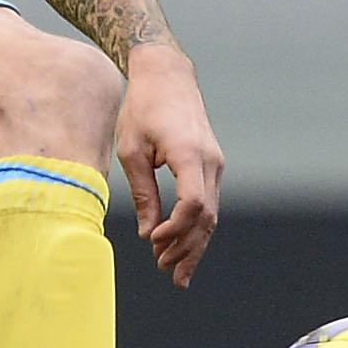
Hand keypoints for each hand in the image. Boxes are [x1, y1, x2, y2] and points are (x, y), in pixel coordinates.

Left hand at [115, 44, 223, 287]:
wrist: (166, 75)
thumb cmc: (142, 108)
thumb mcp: (131, 150)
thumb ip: (143, 193)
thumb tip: (148, 234)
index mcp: (189, 154)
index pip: (194, 204)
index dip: (176, 229)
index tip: (154, 242)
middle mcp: (210, 161)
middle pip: (207, 217)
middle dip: (188, 248)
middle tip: (166, 272)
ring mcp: (215, 163)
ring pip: (212, 214)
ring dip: (195, 244)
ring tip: (176, 271)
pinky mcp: (212, 164)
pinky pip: (209, 202)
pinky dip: (198, 227)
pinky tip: (186, 246)